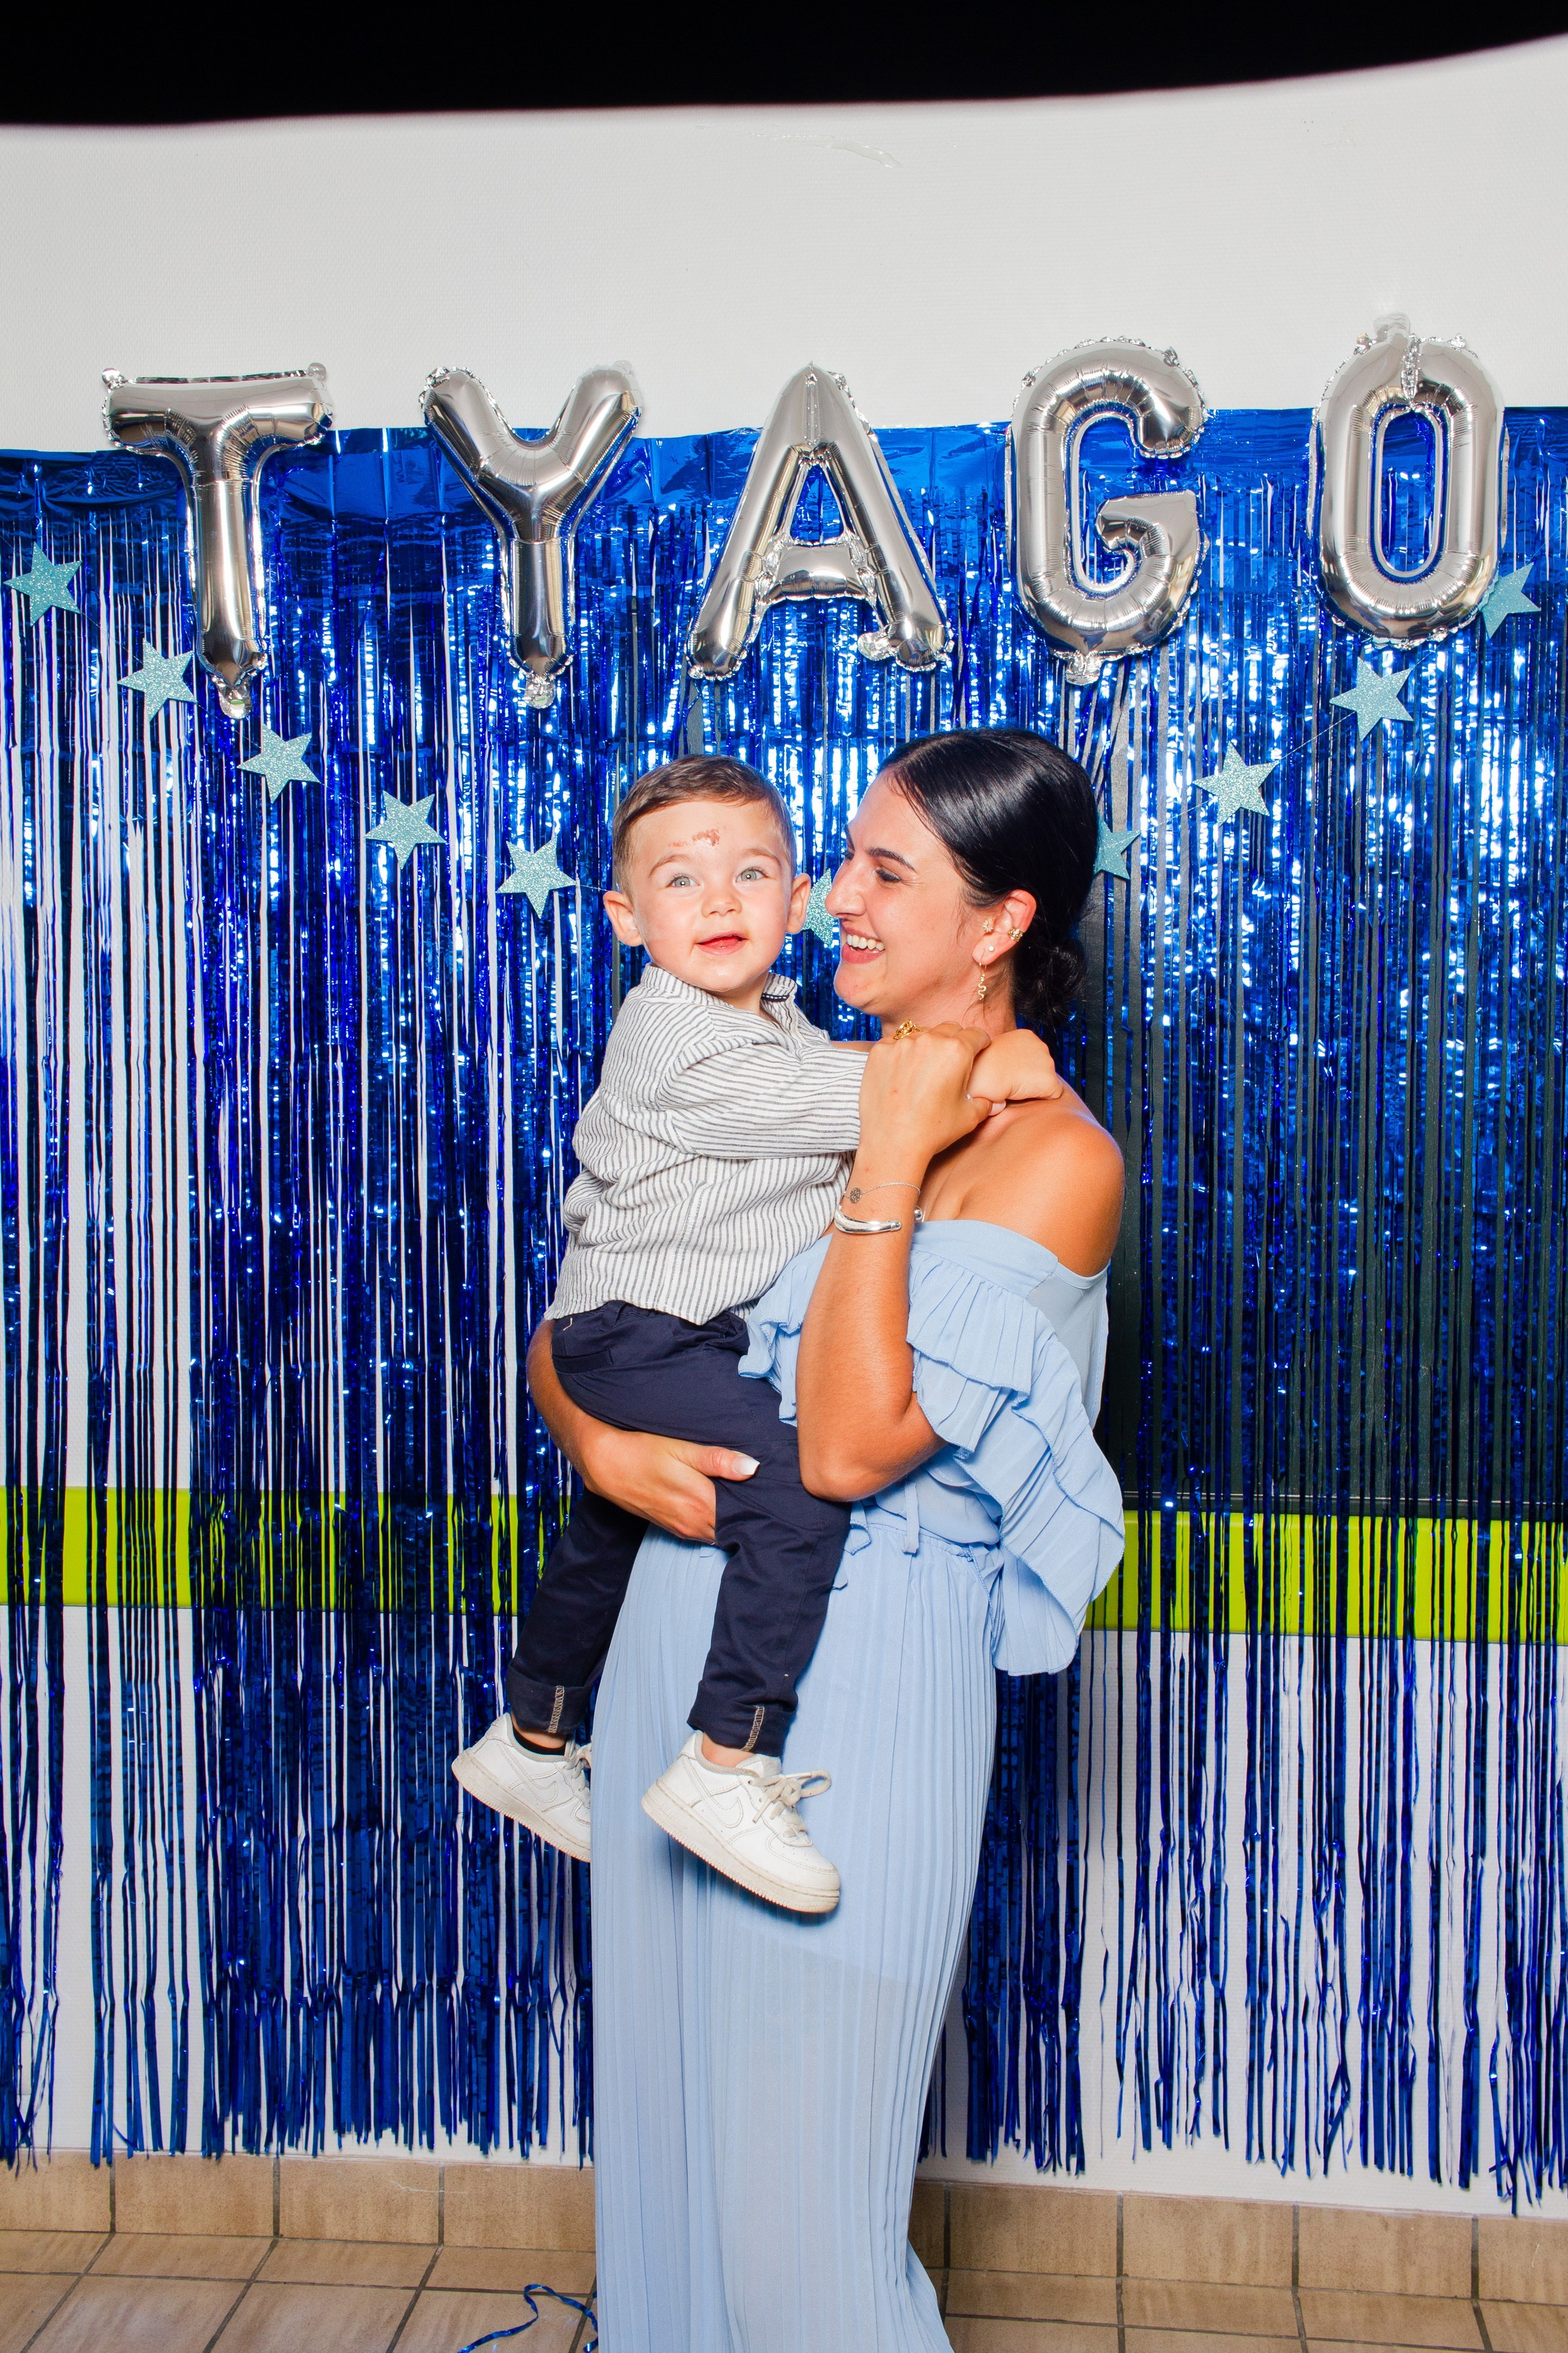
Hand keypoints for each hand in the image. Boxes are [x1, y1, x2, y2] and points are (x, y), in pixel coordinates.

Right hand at [581, 1425, 755, 1544]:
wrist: (604, 1465)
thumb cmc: (642, 1450)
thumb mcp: (680, 1448)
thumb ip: (717, 1460)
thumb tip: (753, 1468)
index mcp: (701, 1502)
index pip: (745, 1514)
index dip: (764, 1507)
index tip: (780, 1498)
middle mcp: (694, 1522)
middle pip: (735, 1526)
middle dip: (753, 1516)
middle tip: (772, 1499)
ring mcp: (683, 1528)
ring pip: (720, 1532)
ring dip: (735, 1521)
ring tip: (753, 1504)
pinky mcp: (674, 1528)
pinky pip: (705, 1533)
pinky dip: (718, 1524)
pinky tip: (726, 1510)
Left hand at [858, 1023, 991, 1172]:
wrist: (892, 1144)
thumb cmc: (933, 1132)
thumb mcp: (971, 1117)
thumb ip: (985, 1100)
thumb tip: (989, 1097)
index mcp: (957, 1052)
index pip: (976, 1034)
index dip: (981, 1043)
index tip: (979, 1049)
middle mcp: (929, 1041)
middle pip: (949, 1029)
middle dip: (955, 1041)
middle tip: (952, 1061)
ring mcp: (901, 1044)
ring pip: (921, 1034)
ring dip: (927, 1047)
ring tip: (924, 1069)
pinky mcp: (879, 1052)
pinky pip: (895, 1044)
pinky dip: (902, 1054)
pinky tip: (903, 1074)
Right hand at [969, 1027, 1061, 1109]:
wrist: (984, 1074)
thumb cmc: (980, 1065)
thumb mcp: (994, 1050)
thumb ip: (1007, 1055)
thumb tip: (1006, 1067)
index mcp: (1026, 1036)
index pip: (1033, 1056)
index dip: (1021, 1068)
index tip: (1007, 1073)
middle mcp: (1041, 1045)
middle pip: (1042, 1067)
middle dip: (1030, 1076)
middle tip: (1011, 1082)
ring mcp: (1048, 1063)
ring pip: (1046, 1081)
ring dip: (1035, 1087)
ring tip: (1016, 1090)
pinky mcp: (1050, 1081)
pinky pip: (1052, 1094)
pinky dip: (1042, 1098)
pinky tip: (1025, 1097)